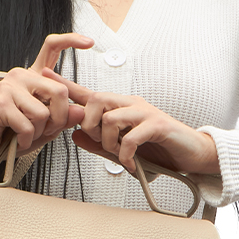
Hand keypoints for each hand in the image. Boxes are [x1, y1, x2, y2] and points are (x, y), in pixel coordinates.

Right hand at [0, 33, 94, 164]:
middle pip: (59, 91)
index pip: (52, 48)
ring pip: (44, 113)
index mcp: (33, 78)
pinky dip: (26, 139)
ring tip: (25, 135)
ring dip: (39, 133)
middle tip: (45, 130)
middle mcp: (21, 76)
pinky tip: (17, 140)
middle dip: (58, 119)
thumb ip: (62, 118)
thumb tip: (80, 110)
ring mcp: (9, 87)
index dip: (71, 41)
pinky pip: (27, 125)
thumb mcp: (43, 128)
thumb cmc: (11, 134)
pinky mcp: (0, 103)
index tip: (89, 42)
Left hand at [45, 70, 218, 175]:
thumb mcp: (123, 149)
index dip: (67, 86)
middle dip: (90, 125)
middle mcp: (131, 104)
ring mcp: (145, 112)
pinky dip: (125, 154)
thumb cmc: (160, 151)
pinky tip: (130, 163)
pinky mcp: (158, 125)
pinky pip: (130, 136)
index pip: (89, 93)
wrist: (193, 155)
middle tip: (102, 144)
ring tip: (119, 155)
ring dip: (109, 142)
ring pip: (110, 118)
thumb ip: (99, 143)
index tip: (45, 75)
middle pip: (96, 101)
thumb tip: (74, 136)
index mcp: (121, 108)